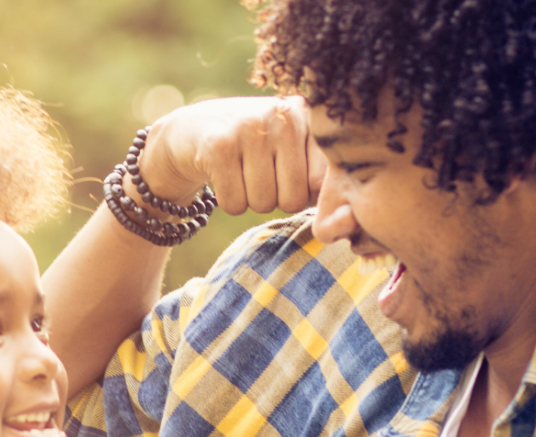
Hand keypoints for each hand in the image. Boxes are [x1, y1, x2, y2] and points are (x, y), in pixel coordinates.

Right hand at [136, 95, 324, 215]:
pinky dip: (228, 201)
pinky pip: (235, 204)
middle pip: (293, 199)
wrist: (191, 131)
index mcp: (307, 116)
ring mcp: (249, 128)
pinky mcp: (218, 146)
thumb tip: (345, 222)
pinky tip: (222, 174)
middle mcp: (282, 116)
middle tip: (259, 173)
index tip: (287, 177)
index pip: (321, 183)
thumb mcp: (290, 153)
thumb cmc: (254, 150)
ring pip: (262, 203)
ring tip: (241, 171)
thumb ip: (319, 180)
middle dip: (275, 199)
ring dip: (249, 200)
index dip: (303, 193)